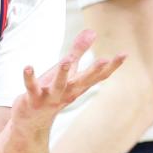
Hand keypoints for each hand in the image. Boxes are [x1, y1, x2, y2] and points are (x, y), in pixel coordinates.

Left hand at [11, 30, 125, 132]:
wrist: (32, 122)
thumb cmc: (52, 91)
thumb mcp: (67, 71)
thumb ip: (79, 50)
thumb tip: (92, 31)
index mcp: (77, 85)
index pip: (98, 76)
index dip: (112, 66)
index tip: (125, 54)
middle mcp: (67, 92)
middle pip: (83, 81)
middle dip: (93, 71)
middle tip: (105, 59)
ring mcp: (51, 97)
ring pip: (58, 85)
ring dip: (63, 73)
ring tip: (67, 60)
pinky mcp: (33, 99)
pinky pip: (31, 87)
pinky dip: (29, 78)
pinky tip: (28, 67)